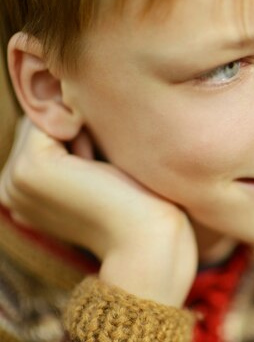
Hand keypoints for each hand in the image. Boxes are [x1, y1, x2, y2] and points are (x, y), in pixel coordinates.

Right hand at [0, 118, 197, 306]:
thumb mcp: (96, 172)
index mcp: (20, 192)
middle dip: (78, 133)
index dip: (79, 137)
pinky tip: (97, 167)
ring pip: (49, 116)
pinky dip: (85, 131)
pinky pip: (57, 116)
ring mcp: (14, 178)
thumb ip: (73, 146)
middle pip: (43, 121)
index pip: (42, 132)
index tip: (101, 177)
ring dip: (84, 132)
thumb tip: (70, 110)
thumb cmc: (135, 206)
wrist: (145, 238)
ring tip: (99, 174)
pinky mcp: (31, 166)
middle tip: (101, 178)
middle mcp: (8, 187)